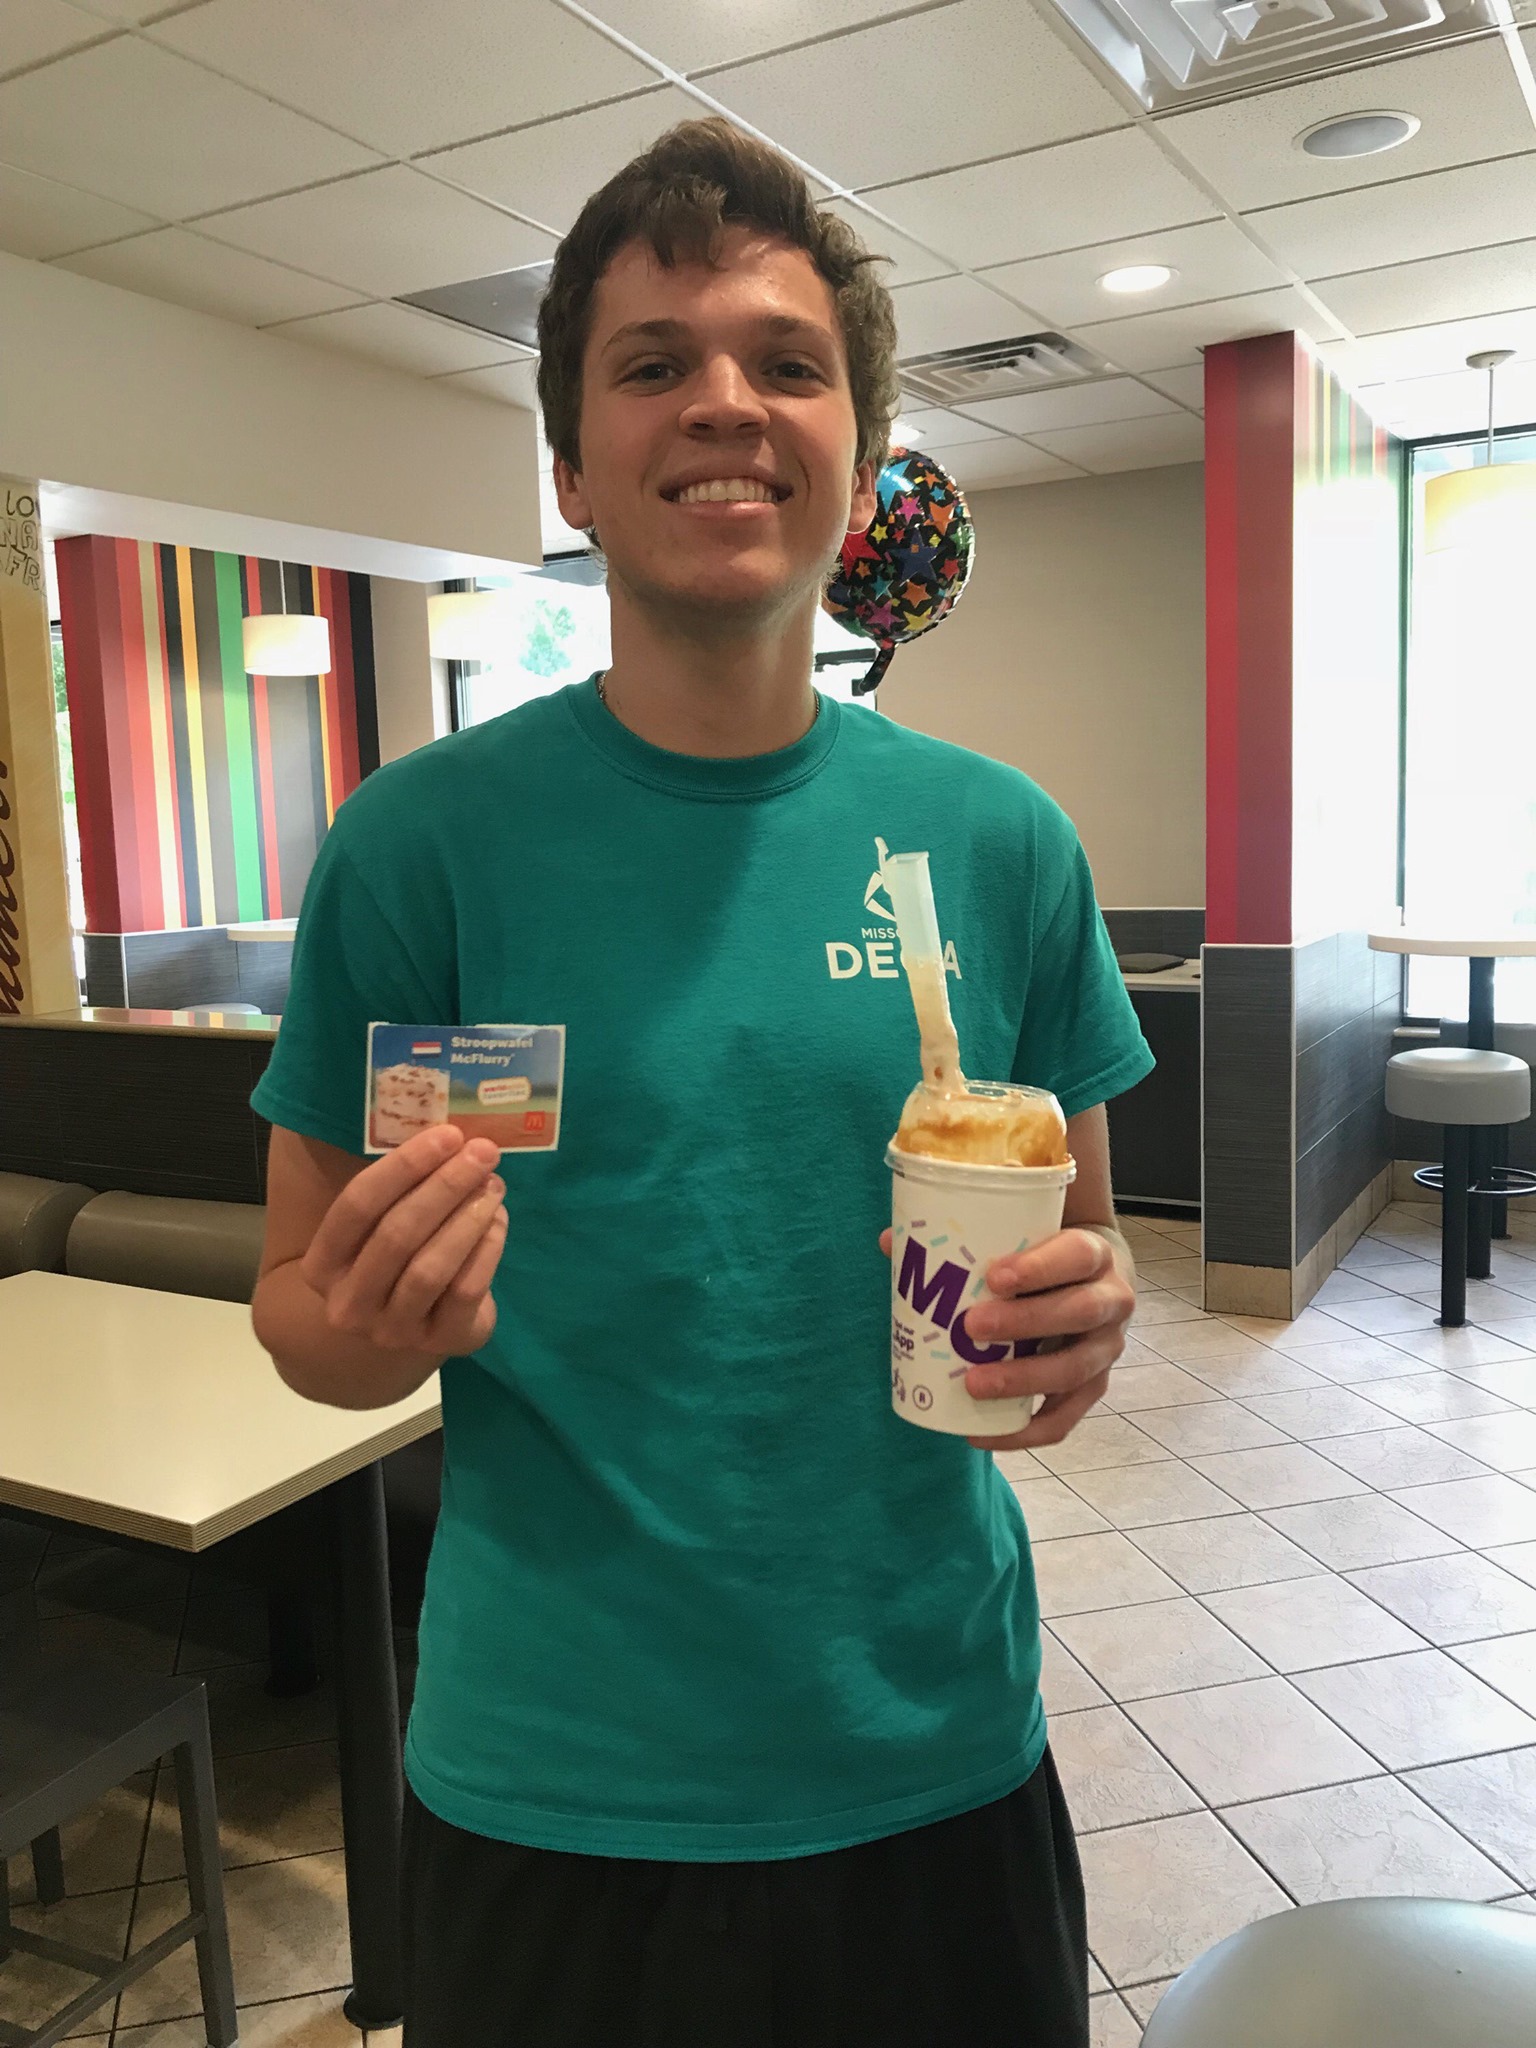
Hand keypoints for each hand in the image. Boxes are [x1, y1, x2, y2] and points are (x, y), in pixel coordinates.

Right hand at [301, 1125, 507, 1358]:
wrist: (416, 1327)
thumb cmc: (397, 1259)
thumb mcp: (381, 1227)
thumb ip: (400, 1189)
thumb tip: (452, 1138)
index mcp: (322, 1265)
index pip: (357, 1207)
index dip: (403, 1168)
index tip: (448, 1136)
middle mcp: (349, 1303)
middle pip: (396, 1235)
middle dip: (444, 1186)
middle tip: (482, 1153)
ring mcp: (392, 1331)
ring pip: (430, 1268)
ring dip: (467, 1217)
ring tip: (493, 1183)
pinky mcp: (441, 1342)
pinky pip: (465, 1291)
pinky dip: (486, 1250)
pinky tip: (498, 1219)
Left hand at [878, 1226, 1133, 1450]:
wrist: (1093, 1275)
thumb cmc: (1045, 1250)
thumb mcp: (1024, 1231)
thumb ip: (964, 1232)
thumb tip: (891, 1242)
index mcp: (1095, 1253)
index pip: (1077, 1256)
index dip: (1040, 1268)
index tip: (995, 1276)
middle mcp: (1111, 1301)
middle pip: (1079, 1313)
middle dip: (1025, 1322)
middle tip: (971, 1325)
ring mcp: (1105, 1349)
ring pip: (1074, 1370)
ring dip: (1023, 1379)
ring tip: (972, 1383)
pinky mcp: (1093, 1387)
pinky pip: (1064, 1419)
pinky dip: (1024, 1432)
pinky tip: (982, 1434)